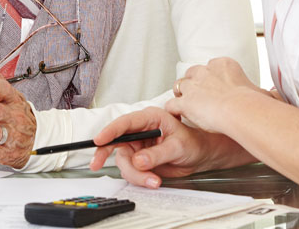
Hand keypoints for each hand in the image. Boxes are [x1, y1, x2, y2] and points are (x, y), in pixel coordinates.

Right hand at [89, 106, 249, 187]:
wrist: (200, 156)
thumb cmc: (193, 142)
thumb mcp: (178, 146)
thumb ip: (158, 154)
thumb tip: (139, 160)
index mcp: (149, 118)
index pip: (124, 123)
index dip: (109, 131)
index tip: (98, 141)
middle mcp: (140, 131)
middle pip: (117, 144)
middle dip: (111, 157)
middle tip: (99, 165)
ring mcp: (138, 146)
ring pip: (124, 161)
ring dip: (135, 174)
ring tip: (153, 181)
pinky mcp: (139, 160)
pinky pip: (131, 171)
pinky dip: (139, 178)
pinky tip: (153, 180)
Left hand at [166, 57, 265, 132]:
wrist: (240, 111)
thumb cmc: (253, 103)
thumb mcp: (262, 92)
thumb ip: (263, 92)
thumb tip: (274, 94)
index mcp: (224, 65)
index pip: (212, 66)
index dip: (211, 78)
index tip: (216, 87)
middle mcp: (206, 72)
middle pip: (193, 73)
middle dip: (194, 83)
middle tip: (199, 95)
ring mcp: (193, 86)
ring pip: (180, 85)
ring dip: (182, 95)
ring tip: (186, 104)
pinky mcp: (185, 102)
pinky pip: (172, 105)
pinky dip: (173, 110)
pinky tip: (177, 116)